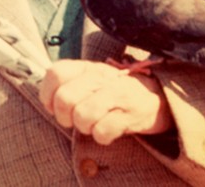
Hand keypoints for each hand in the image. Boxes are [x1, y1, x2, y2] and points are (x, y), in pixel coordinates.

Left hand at [38, 59, 172, 144]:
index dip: (47, 94)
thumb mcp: (93, 79)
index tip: (54, 106)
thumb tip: (46, 100)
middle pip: (65, 98)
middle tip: (73, 120)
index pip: (55, 73)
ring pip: (83, 115)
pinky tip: (107, 131)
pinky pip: (103, 131)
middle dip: (64, 116)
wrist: (158, 97)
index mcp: (88, 68)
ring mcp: (117, 95)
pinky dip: (101, 137)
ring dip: (84, 127)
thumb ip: (69, 82)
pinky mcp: (131, 114)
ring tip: (93, 125)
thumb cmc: (116, 91)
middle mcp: (101, 78)